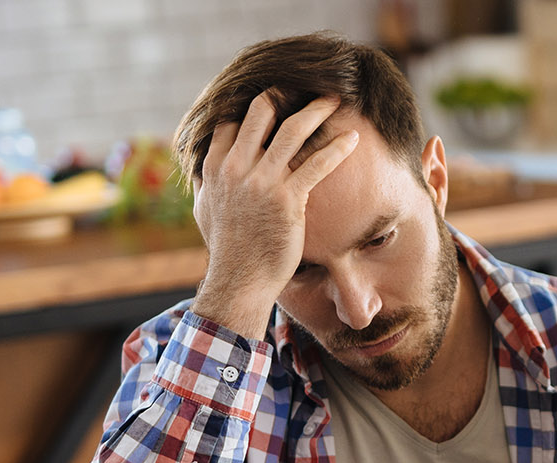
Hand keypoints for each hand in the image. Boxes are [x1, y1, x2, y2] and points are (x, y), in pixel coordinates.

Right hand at [190, 93, 360, 336]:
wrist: (240, 282)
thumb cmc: (226, 249)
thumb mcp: (203, 210)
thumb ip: (204, 183)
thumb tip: (202, 169)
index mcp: (215, 167)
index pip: (232, 120)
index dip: (254, 105)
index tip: (275, 97)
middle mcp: (236, 168)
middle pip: (260, 112)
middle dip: (285, 93)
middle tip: (306, 86)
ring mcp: (262, 182)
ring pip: (292, 130)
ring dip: (316, 110)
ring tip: (334, 99)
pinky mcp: (288, 199)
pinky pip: (317, 164)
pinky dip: (337, 147)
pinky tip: (353, 139)